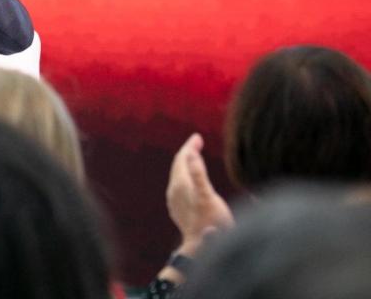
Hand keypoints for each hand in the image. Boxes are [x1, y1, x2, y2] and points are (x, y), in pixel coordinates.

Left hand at [166, 133, 233, 255]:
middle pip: (178, 165)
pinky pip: (181, 185)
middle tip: (198, 141)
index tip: (197, 137)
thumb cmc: (210, 223)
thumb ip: (198, 174)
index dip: (189, 147)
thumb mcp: (207, 197)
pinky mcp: (178, 207)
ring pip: (179, 175)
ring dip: (187, 163)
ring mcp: (175, 199)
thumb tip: (191, 153)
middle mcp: (174, 190)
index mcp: (180, 184)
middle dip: (188, 152)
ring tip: (196, 155)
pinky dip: (187, 175)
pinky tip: (193, 178)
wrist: (201, 248)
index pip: (182, 159)